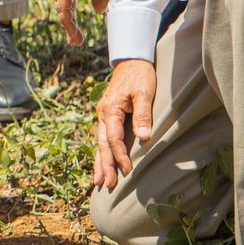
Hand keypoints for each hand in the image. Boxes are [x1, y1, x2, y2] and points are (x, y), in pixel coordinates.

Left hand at [55, 0, 130, 45]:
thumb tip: (97, 10)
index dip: (70, 15)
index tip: (75, 33)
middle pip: (62, 3)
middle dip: (68, 24)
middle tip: (75, 41)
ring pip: (62, 7)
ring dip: (69, 26)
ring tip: (76, 41)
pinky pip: (64, 7)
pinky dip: (68, 22)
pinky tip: (74, 33)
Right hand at [92, 59, 155, 189]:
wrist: (131, 61)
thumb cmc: (140, 75)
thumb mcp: (144, 92)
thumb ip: (142, 115)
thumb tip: (143, 138)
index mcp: (110, 109)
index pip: (113, 138)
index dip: (120, 156)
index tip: (128, 170)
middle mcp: (102, 113)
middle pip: (102, 144)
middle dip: (105, 165)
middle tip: (107, 184)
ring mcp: (103, 115)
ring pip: (99, 142)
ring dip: (100, 162)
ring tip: (98, 181)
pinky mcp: (107, 116)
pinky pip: (103, 137)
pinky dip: (102, 152)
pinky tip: (102, 163)